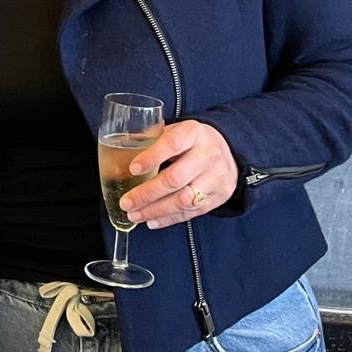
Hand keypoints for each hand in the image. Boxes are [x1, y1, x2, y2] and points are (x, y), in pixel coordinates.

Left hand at [117, 119, 237, 227]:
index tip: (133, 169)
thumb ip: (153, 138)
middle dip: (147, 193)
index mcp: (194, 133)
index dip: (151, 157)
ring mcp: (215, 178)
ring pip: (183, 200)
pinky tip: (152, 220)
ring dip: (155, 210)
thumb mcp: (176, 130)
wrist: (229, 151)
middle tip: (127, 202)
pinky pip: (192, 212)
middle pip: (175, 178)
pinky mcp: (218, 197)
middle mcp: (208, 155)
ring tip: (135, 215)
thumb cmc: (193, 141)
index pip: (172, 144)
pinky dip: (169, 218)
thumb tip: (122, 149)